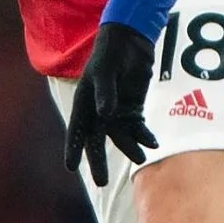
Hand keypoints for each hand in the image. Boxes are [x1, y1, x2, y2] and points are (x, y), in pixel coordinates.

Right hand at [64, 23, 157, 186]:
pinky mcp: (134, 108)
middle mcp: (98, 111)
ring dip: (130, 147)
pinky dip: (144, 135)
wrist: (131, 40)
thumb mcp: (106, 70)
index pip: (76, 130)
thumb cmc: (111, 53)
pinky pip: (138, 127)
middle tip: (101, 182)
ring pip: (121, 136)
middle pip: (97, 140)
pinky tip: (153, 142)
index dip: (73, 148)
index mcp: (84, 103)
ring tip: (141, 157)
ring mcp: (117, 110)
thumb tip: (106, 116)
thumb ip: (106, 92)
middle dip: (98, 160)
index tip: (70, 167)